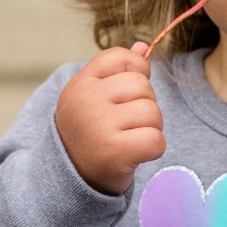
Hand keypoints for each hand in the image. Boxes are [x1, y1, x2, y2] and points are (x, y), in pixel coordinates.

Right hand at [55, 44, 165, 194]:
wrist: (71, 180)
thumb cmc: (90, 133)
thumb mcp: (96, 98)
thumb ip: (118, 71)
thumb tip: (143, 47)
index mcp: (81, 83)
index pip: (121, 57)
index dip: (136, 72)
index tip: (127, 94)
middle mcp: (86, 101)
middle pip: (142, 85)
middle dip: (145, 104)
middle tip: (128, 124)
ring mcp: (99, 125)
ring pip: (152, 112)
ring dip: (151, 128)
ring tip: (131, 138)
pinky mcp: (113, 151)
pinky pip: (156, 139)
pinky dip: (154, 149)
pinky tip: (137, 154)